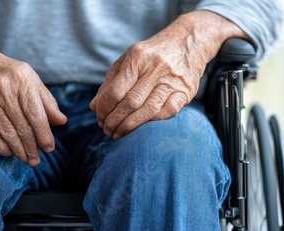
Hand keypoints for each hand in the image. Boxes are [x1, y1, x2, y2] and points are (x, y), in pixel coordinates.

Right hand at [0, 33, 66, 165]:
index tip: (49, 148)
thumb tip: (62, 121)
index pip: (37, 114)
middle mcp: (5, 88)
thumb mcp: (29, 79)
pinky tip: (7, 152)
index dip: (44, 134)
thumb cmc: (6, 72)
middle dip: (31, 147)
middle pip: (22, 125)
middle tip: (36, 160)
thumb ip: (46, 100)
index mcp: (23, 80)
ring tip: (25, 159)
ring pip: (6, 130)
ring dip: (18, 149)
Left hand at [89, 33, 203, 139]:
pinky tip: (142, 127)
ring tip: (119, 134)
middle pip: (131, 103)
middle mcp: (156, 68)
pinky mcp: (185, 91)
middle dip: (115, 120)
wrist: (188, 42)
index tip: (99, 119)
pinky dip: (152, 122)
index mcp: (138, 58)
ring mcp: (172, 80)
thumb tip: (94, 107)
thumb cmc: (152, 54)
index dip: (105, 109)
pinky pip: (167, 112)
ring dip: (131, 126)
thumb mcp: (129, 59)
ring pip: (148, 110)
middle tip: (107, 130)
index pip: (115, 90)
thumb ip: (110, 81)